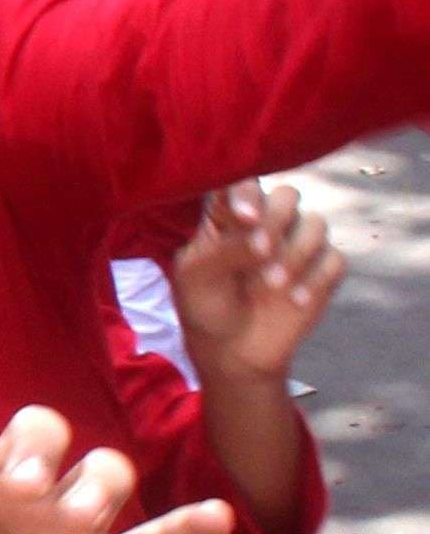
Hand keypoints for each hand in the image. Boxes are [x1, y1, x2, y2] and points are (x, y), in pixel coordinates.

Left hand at [167, 178, 341, 387]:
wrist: (232, 349)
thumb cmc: (205, 305)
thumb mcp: (197, 276)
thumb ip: (225, 249)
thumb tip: (261, 234)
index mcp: (228, 216)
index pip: (243, 184)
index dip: (248, 193)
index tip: (244, 217)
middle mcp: (266, 222)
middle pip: (287, 195)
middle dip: (277, 220)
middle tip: (260, 251)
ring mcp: (296, 245)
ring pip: (316, 223)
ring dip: (296, 252)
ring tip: (271, 284)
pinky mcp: (321, 272)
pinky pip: (335, 259)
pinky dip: (316, 278)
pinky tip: (294, 300)